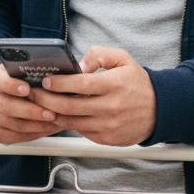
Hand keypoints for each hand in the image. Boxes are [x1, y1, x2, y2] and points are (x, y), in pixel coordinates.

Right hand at [0, 64, 58, 143]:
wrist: (13, 97)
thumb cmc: (27, 82)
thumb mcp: (28, 73)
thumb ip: (35, 73)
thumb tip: (54, 78)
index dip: (11, 85)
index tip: (27, 89)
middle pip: (7, 107)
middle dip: (32, 111)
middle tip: (51, 113)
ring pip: (14, 124)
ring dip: (38, 125)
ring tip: (56, 122)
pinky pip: (16, 136)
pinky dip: (35, 134)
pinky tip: (47, 128)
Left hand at [31, 46, 156, 146]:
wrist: (160, 110)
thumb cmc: (137, 83)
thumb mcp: (123, 59)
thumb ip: (99, 54)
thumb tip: (79, 65)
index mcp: (114, 85)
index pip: (79, 84)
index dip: (58, 83)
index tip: (45, 81)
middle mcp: (111, 107)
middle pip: (69, 106)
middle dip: (45, 100)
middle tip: (33, 94)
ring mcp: (108, 126)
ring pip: (71, 122)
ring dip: (53, 114)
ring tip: (41, 105)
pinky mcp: (107, 139)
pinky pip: (81, 132)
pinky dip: (68, 124)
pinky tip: (60, 115)